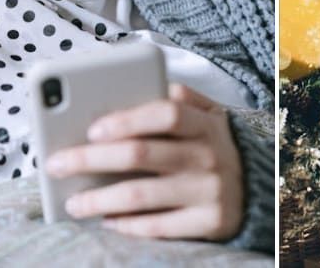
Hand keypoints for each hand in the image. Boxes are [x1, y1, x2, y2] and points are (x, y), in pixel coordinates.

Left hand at [44, 84, 243, 240]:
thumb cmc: (213, 146)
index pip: (166, 112)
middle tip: (57, 164)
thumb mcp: (208, 116)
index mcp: (206, 122)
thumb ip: (178, 100)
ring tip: (73, 203)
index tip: (91, 128)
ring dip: (99, 200)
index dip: (127, 119)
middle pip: (141, 154)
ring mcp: (210, 191)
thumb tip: (126, 94)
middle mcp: (209, 155)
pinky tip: (106, 221)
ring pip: (141, 195)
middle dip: (91, 159)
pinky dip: (126, 225)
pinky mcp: (210, 223)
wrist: (262, 187)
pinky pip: (157, 226)